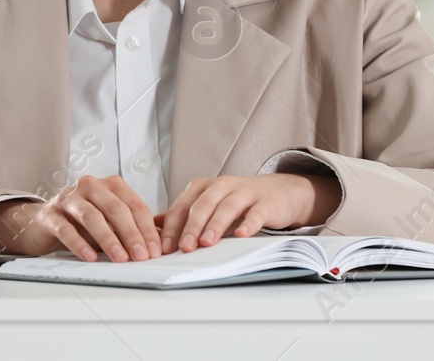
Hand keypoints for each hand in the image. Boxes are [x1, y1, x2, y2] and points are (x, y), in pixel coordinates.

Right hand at [0, 175, 162, 262]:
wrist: (43, 222)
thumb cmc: (83, 222)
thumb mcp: (110, 222)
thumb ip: (133, 228)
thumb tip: (160, 244)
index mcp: (109, 184)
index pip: (134, 205)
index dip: (146, 228)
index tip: (155, 251)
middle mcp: (89, 185)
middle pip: (115, 208)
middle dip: (132, 234)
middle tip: (141, 256)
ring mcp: (68, 198)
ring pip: (92, 216)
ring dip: (109, 239)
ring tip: (120, 259)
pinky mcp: (51, 214)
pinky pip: (67, 229)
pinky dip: (80, 244)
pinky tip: (90, 258)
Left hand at [155, 173, 340, 253]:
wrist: (280, 192)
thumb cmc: (240, 202)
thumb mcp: (209, 205)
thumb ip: (184, 216)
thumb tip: (154, 229)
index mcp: (203, 187)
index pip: (182, 206)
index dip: (172, 227)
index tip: (163, 248)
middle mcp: (222, 186)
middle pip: (202, 205)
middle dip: (191, 227)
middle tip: (183, 247)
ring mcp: (245, 192)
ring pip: (226, 207)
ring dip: (215, 225)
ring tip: (207, 243)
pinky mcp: (266, 202)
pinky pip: (256, 213)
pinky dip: (248, 223)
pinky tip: (241, 235)